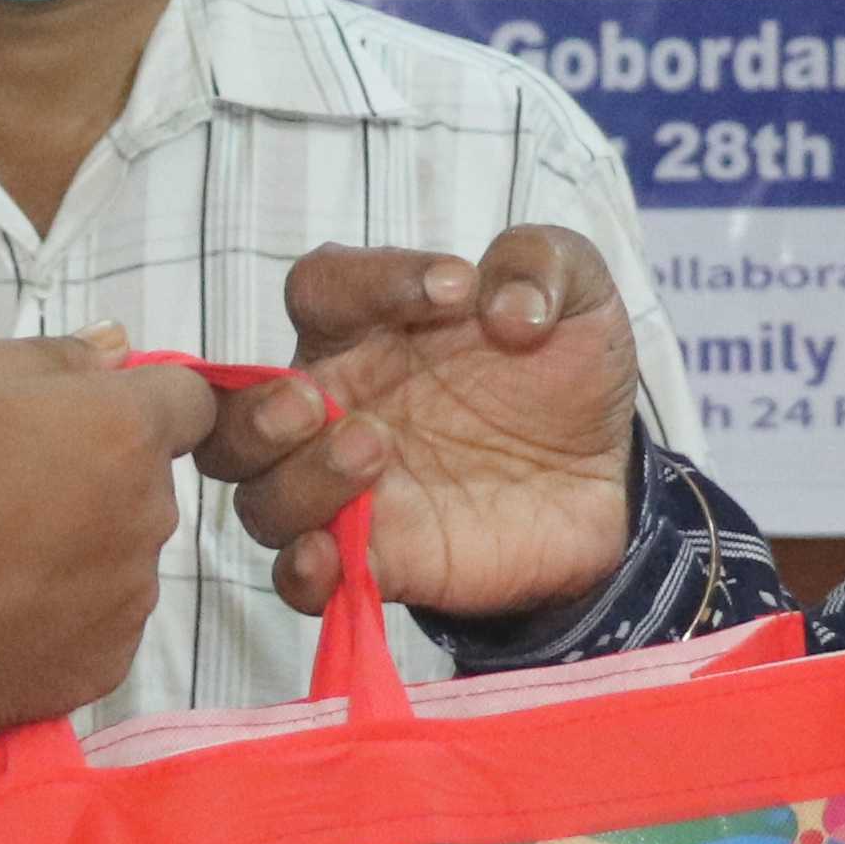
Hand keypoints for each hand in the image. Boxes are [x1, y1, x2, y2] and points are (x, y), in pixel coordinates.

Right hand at [0, 331, 220, 749]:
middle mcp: (146, 514)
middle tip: (4, 484)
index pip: (191, 399)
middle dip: (97, 472)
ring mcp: (130, 598)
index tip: (90, 412)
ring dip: (79, 543)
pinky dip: (61, 611)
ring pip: (123, 550)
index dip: (145, 398)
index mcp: (120, 430)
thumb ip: (49, 355)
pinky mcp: (106, 664)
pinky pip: (101, 620)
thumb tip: (114, 346)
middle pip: (149, 479)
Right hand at [199, 228, 640, 622]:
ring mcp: (345, 489)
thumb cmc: (562, 372)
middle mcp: (334, 404)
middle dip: (257, 409)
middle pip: (238, 412)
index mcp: (366, 324)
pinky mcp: (375, 559)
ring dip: (298, 479)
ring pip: (261, 497)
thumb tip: (508, 307)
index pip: (322, 287)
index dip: (370, 281)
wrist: (606, 479)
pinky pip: (301, 578)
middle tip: (314, 403)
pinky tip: (332, 555)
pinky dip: (303, 572)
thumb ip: (544, 265)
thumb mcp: (576, 291)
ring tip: (371, 451)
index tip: (455, 288)